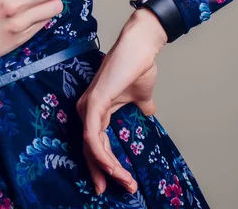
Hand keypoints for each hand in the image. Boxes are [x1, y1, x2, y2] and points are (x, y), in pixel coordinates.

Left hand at [76, 8, 167, 194]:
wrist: (142, 48)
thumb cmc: (138, 66)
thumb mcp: (141, 96)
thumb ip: (141, 106)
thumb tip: (149, 113)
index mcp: (96, 109)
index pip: (95, 143)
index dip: (104, 164)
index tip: (117, 182)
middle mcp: (87, 109)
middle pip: (90, 148)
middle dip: (103, 172)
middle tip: (120, 189)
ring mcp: (88, 106)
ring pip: (91, 147)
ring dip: (108, 168)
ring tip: (125, 181)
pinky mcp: (93, 103)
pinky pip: (92, 136)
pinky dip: (101, 154)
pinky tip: (112, 167)